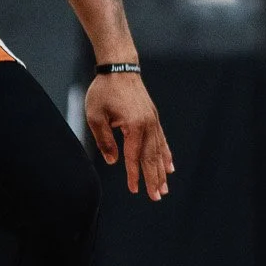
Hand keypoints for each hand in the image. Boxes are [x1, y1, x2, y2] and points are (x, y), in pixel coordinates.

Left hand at [84, 73, 172, 199]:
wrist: (120, 68)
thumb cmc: (104, 90)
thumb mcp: (95, 116)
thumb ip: (104, 140)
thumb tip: (114, 161)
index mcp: (134, 126)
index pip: (133, 157)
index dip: (133, 175)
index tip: (134, 190)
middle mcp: (148, 125)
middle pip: (151, 158)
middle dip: (154, 179)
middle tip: (157, 197)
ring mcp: (153, 121)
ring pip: (159, 151)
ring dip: (162, 171)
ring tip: (165, 187)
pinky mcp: (153, 118)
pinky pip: (162, 140)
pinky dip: (166, 155)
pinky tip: (170, 165)